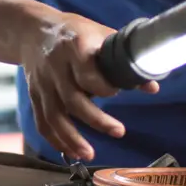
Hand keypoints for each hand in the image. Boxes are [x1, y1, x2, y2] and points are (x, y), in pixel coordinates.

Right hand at [18, 11, 157, 160]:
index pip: (87, 73)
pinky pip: (42, 122)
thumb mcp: (101, 35)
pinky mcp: (34, 95)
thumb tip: (152, 87)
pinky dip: (55, 140)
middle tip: (119, 132)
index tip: (117, 93)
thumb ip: (124, 60)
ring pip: (55, 116)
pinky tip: (71, 153)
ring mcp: (42, 83)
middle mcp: (56, 67)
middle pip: (72, 99)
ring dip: (72, 139)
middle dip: (96, 120)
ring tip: (90, 154)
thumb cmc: (75, 32)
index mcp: (75, 47)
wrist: (33, 31)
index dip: (104, 87)